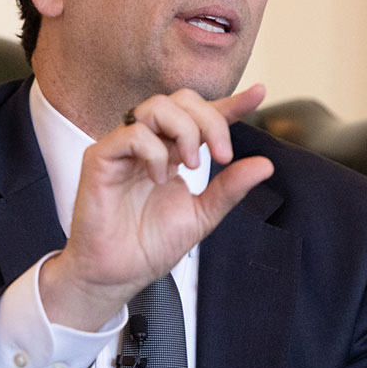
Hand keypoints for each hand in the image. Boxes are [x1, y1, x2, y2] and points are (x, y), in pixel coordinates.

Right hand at [40, 85, 274, 330]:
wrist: (118, 274)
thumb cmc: (150, 245)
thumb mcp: (202, 215)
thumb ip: (230, 188)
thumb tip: (265, 165)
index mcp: (173, 152)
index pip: (202, 117)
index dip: (230, 104)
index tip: (258, 93)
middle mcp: (149, 143)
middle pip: (182, 101)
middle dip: (211, 121)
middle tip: (223, 156)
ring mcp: (124, 147)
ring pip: (157, 106)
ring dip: (186, 131)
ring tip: (191, 165)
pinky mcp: (100, 157)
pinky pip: (132, 133)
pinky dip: (154, 151)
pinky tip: (159, 178)